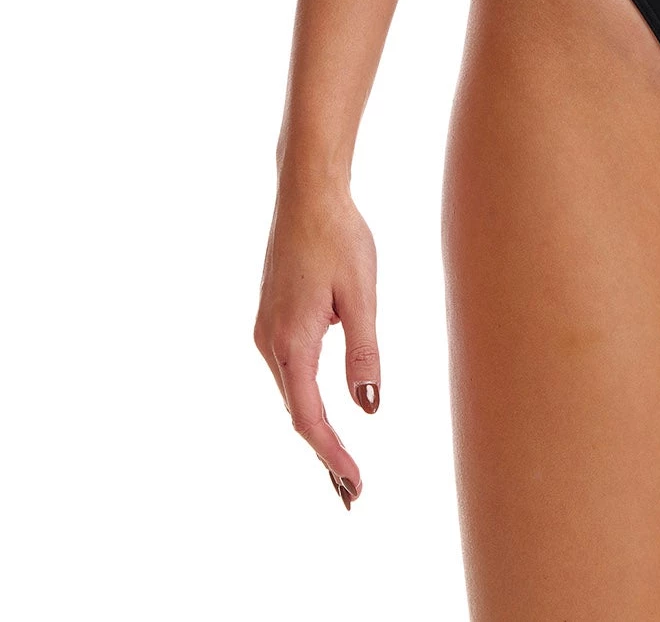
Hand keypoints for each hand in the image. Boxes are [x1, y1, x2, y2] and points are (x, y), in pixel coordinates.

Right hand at [254, 179, 380, 506]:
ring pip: (291, 393)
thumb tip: (368, 406)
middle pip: (296, 413)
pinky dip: (305, 400)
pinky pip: (288, 372)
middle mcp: (269, 343)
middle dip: (324, 453)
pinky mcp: (270, 319)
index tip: (354, 485)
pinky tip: (323, 415)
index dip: (332, 455)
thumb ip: (364, 352)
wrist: (306, 193)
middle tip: (352, 493)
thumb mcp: (362, 294)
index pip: (309, 417)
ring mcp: (265, 331)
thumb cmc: (339, 237)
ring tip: (342, 465)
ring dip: (314, 429)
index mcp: (291, 341)